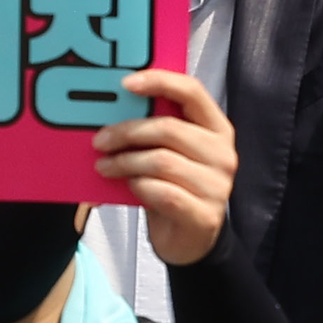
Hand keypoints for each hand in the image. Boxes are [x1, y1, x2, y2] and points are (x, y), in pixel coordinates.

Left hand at [95, 67, 238, 265]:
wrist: (190, 240)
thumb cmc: (176, 187)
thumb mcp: (171, 153)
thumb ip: (156, 132)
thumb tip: (112, 110)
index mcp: (217, 128)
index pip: (192, 92)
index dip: (159, 82)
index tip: (125, 84)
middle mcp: (223, 153)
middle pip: (169, 129)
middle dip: (127, 132)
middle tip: (99, 140)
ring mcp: (218, 186)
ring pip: (161, 162)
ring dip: (125, 163)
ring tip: (104, 166)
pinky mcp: (205, 214)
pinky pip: (163, 193)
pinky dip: (139, 187)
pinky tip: (128, 187)